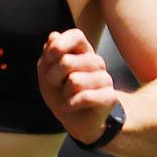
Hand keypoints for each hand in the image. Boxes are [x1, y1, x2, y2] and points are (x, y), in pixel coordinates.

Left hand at [37, 29, 118, 143]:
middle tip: (57, 86)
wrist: (73, 121)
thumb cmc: (60, 93)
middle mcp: (96, 62)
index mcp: (83, 51)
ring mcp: (105, 78)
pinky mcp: (109, 96)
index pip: (76, 35)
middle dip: (52, 78)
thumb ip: (49, 54)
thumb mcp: (46, 73)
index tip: (49, 60)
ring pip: (74, 81)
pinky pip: (84, 97)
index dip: (58, 47)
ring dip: (64, 94)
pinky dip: (70, 105)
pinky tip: (72, 106)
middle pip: (67, 62)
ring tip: (68, 97)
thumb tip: (53, 35)